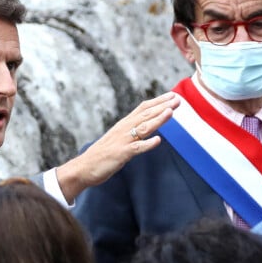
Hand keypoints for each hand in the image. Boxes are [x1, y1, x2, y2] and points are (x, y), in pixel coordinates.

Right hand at [55, 91, 179, 202]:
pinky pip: (136, 148)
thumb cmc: (102, 153)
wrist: (84, 167)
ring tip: (170, 112)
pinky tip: (158, 141)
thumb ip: (131, 130)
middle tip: (177, 99)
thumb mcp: (119, 137)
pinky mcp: (121, 154)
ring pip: (143, 128)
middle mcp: (124, 129)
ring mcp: (123, 141)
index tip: (171, 95)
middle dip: (162, 106)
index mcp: (124, 124)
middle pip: (146, 114)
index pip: (143, 108)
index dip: (158, 101)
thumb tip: (146, 125)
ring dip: (158, 119)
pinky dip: (147, 144)